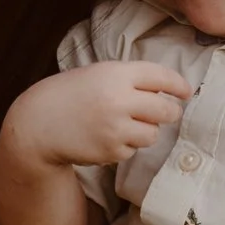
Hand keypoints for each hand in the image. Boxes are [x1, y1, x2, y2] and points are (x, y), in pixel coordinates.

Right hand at [6, 61, 193, 174]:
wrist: (38, 123)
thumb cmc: (70, 94)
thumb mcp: (98, 74)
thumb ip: (130, 79)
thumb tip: (169, 92)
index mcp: (116, 74)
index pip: (160, 77)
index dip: (179, 85)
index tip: (187, 91)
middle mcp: (119, 99)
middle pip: (166, 109)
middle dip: (170, 112)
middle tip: (168, 112)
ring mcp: (116, 127)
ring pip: (153, 133)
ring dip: (146, 131)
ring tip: (124, 124)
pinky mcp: (111, 150)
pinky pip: (133, 149)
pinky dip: (125, 145)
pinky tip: (105, 137)